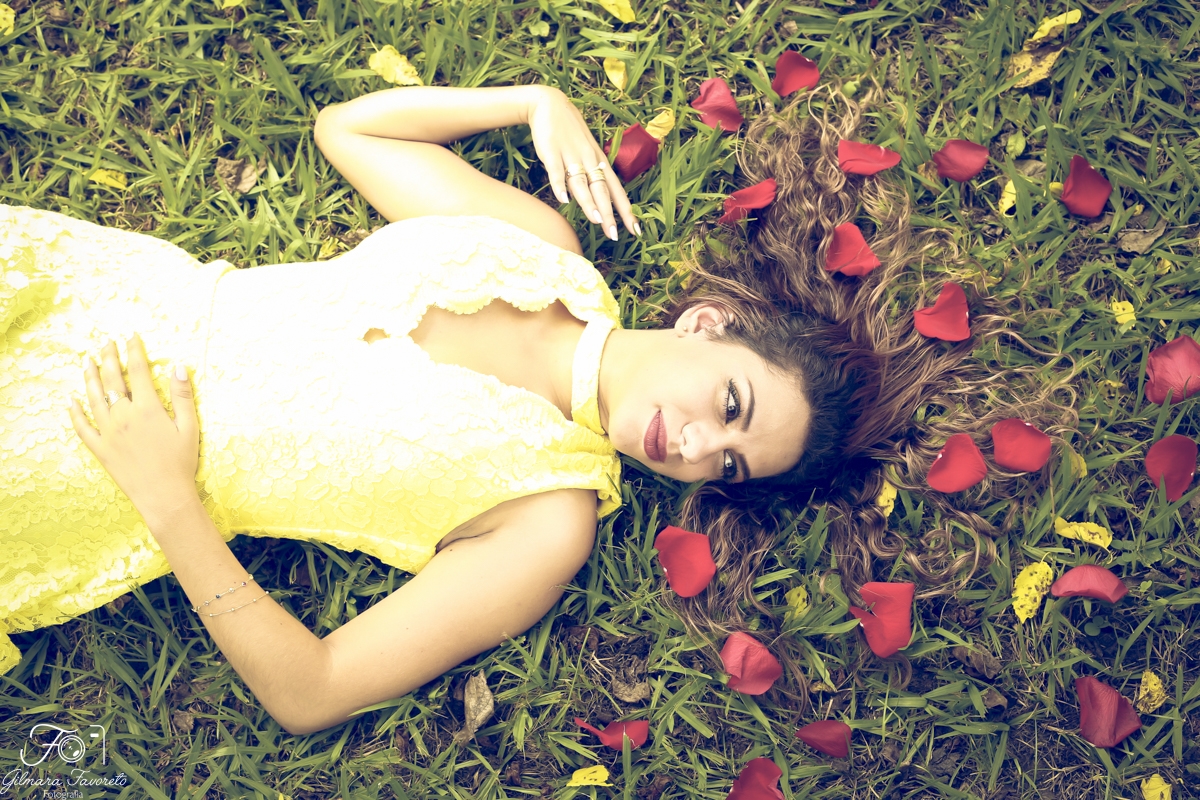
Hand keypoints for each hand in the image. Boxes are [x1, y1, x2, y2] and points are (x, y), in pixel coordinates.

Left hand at [69, 334, 200, 526]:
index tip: (131, 337)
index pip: (137, 371)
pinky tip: (71, 400)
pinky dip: (75, 411)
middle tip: (106, 342)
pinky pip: (82, 426)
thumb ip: (183, 396)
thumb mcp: (190, 427)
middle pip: (112, 380)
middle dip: (108, 358)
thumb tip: (179, 367)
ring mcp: (108, 432)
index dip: (134, 351)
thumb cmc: (181, 462)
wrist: (164, 496)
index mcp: (148, 408)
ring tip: (87, 361)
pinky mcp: (100, 448)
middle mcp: (123, 416)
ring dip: (89, 377)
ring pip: (93, 397)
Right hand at [527, 86, 639, 240]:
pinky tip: (563, 200)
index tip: (636, 230)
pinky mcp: (552, 151)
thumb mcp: (587, 152)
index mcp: (599, 162)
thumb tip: (601, 201)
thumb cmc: (570, 133)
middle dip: (609, 213)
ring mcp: (571, 155)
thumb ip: (593, 175)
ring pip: (582, 183)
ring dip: (589, 202)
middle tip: (614, 234)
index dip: (626, 210)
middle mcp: (589, 160)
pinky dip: (559, 185)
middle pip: (601, 190)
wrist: (549, 104)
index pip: (617, 190)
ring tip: (597, 220)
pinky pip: (556, 171)